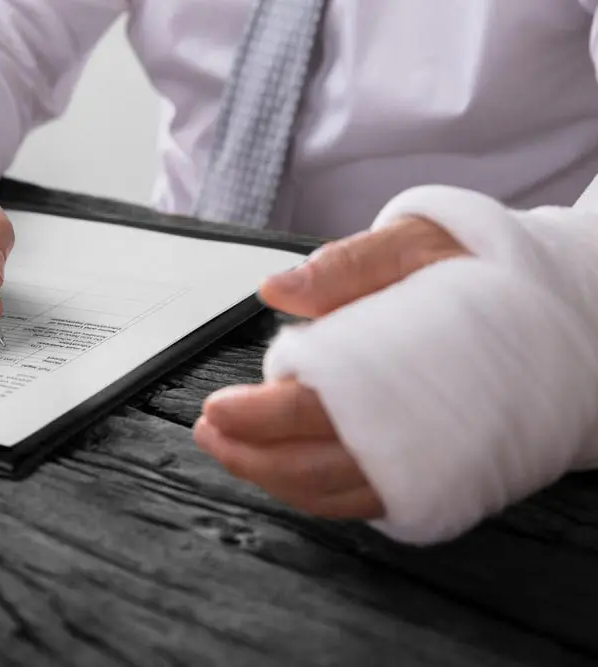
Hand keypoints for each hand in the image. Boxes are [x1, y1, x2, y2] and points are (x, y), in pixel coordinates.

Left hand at [194, 215, 468, 518]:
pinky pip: (363, 498)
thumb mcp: (419, 243)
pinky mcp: (434, 476)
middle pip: (313, 466)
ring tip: (230, 451)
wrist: (561, 314)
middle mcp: (415, 433)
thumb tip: (277, 288)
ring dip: (274, 478)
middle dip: (250, 456)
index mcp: (402, 375)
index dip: (256, 416)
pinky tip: (282, 467)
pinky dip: (314, 490)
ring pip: (334, 492)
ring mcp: (427, 463)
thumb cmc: (485, 275)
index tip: (216, 410)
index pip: (312, 410)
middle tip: (209, 434)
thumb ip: (348, 267)